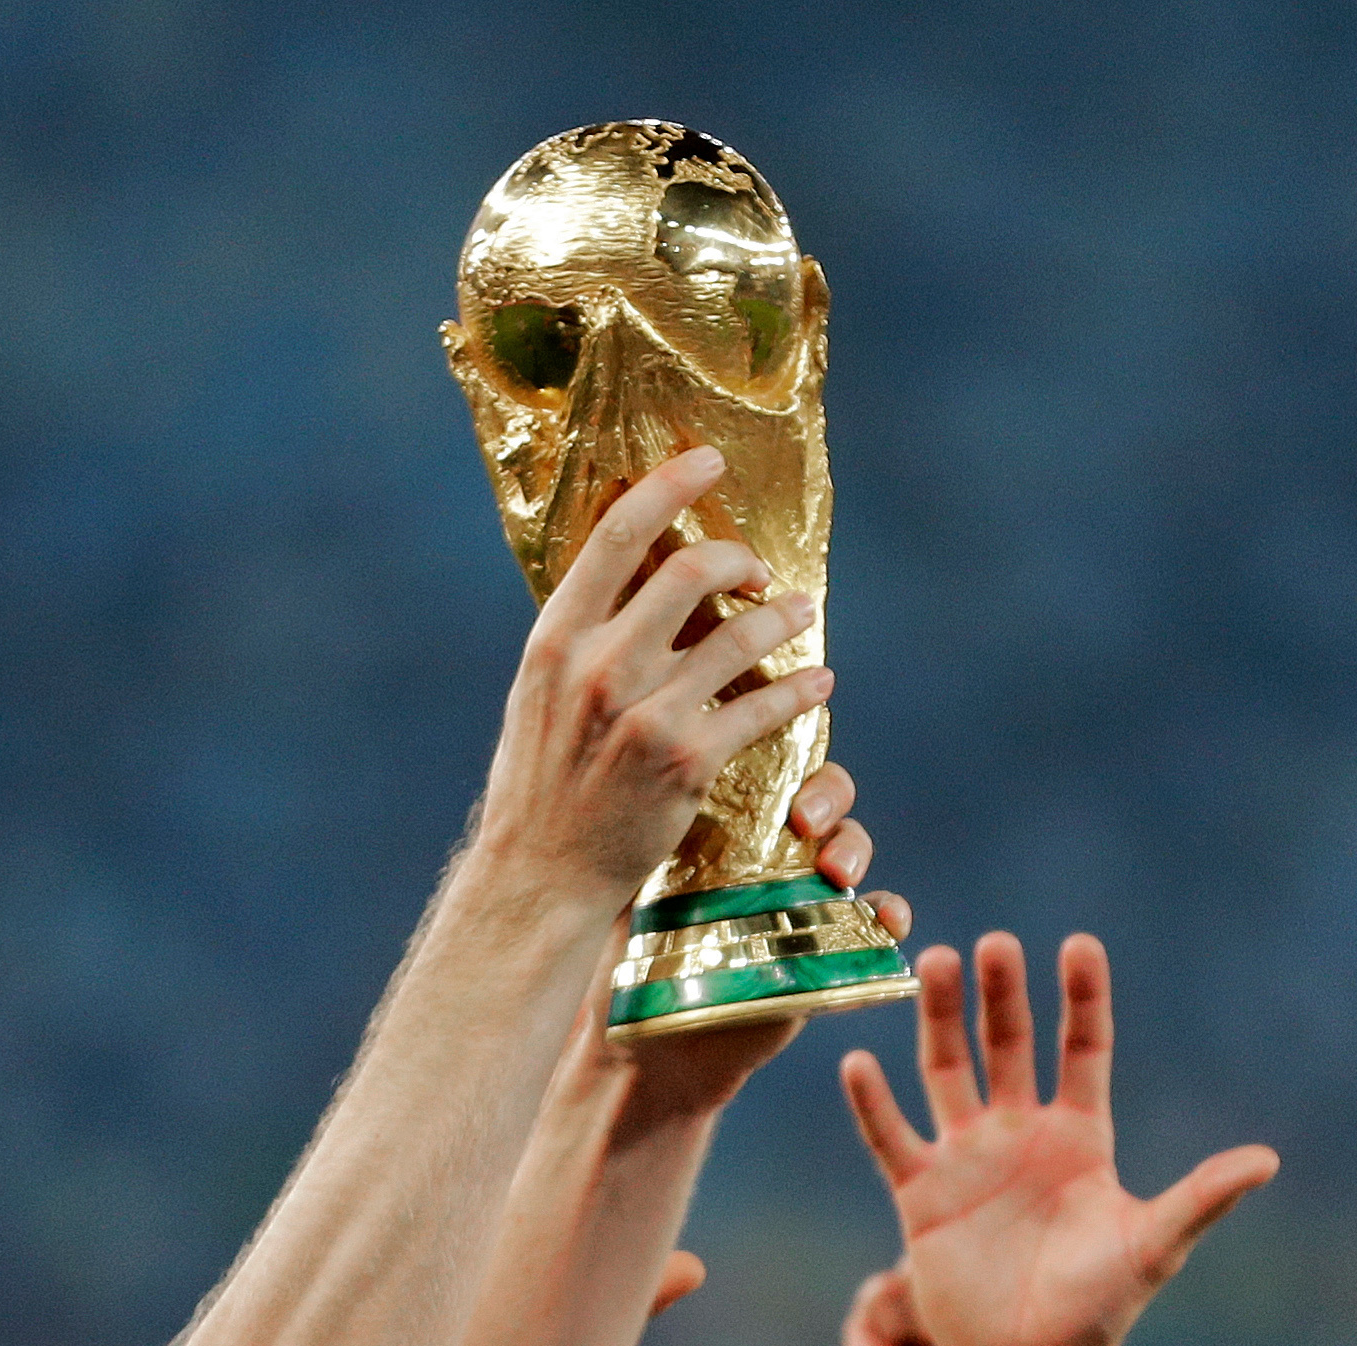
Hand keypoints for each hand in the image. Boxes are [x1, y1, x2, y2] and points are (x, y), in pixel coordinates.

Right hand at [471, 446, 836, 905]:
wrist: (542, 874)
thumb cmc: (544, 784)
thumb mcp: (540, 694)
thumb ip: (582, 637)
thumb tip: (630, 576)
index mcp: (556, 639)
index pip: (617, 535)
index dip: (671, 485)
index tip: (709, 460)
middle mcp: (599, 666)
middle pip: (693, 571)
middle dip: (743, 559)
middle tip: (762, 571)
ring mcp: (646, 714)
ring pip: (742, 635)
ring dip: (784, 617)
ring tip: (801, 613)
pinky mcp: (688, 762)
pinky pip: (765, 706)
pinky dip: (800, 688)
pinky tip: (816, 683)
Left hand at [585, 759, 915, 1121]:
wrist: (657, 1050)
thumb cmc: (630, 966)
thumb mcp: (623, 890)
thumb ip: (629, 837)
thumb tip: (614, 774)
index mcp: (727, 821)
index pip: (766, 762)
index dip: (781, 752)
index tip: (765, 758)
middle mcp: (773, 847)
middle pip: (821, 791)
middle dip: (827, 792)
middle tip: (804, 818)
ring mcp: (809, 891)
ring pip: (851, 844)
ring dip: (855, 846)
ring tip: (835, 871)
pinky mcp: (837, 943)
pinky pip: (880, 916)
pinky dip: (893, 910)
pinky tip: (890, 918)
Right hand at [840, 933, 1279, 1345]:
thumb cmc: (1098, 1309)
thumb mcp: (1154, 1244)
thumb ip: (1203, 1196)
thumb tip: (1268, 1161)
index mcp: (1081, 1134)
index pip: (1083, 1047)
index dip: (1082, 998)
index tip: (1079, 946)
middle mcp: (1021, 1133)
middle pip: (1009, 1043)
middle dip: (1002, 993)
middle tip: (995, 943)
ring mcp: (968, 1159)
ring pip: (948, 1070)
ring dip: (938, 1018)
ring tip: (932, 962)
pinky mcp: (922, 1195)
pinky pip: (891, 1137)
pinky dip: (873, 1102)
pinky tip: (857, 1062)